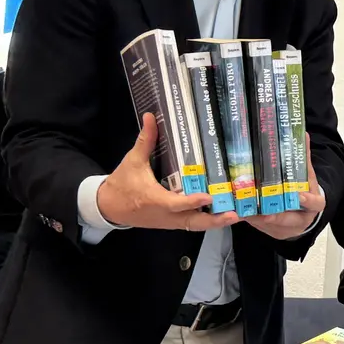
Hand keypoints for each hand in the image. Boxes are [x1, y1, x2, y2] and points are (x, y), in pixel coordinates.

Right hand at [97, 114, 237, 231]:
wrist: (108, 207)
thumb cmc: (122, 184)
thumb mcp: (133, 161)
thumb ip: (145, 140)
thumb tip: (150, 117)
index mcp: (154, 200)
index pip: (176, 203)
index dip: (192, 201)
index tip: (208, 197)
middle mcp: (165, 215)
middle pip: (193, 222)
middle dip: (214, 220)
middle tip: (234, 214)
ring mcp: (169, 222)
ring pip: (194, 226)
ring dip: (214, 222)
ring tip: (235, 215)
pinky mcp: (170, 224)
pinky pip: (191, 225)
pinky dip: (206, 221)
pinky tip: (221, 214)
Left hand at [248, 133, 324, 240]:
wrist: (302, 215)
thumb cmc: (304, 192)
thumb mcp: (306, 177)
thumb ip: (303, 159)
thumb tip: (304, 134)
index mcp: (313, 205)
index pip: (315, 204)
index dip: (308, 200)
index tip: (299, 196)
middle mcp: (301, 219)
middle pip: (288, 219)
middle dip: (274, 215)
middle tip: (264, 212)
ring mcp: (285, 228)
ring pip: (270, 225)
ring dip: (255, 218)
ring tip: (243, 210)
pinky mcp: (270, 231)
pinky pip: (258, 226)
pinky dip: (248, 219)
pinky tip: (236, 212)